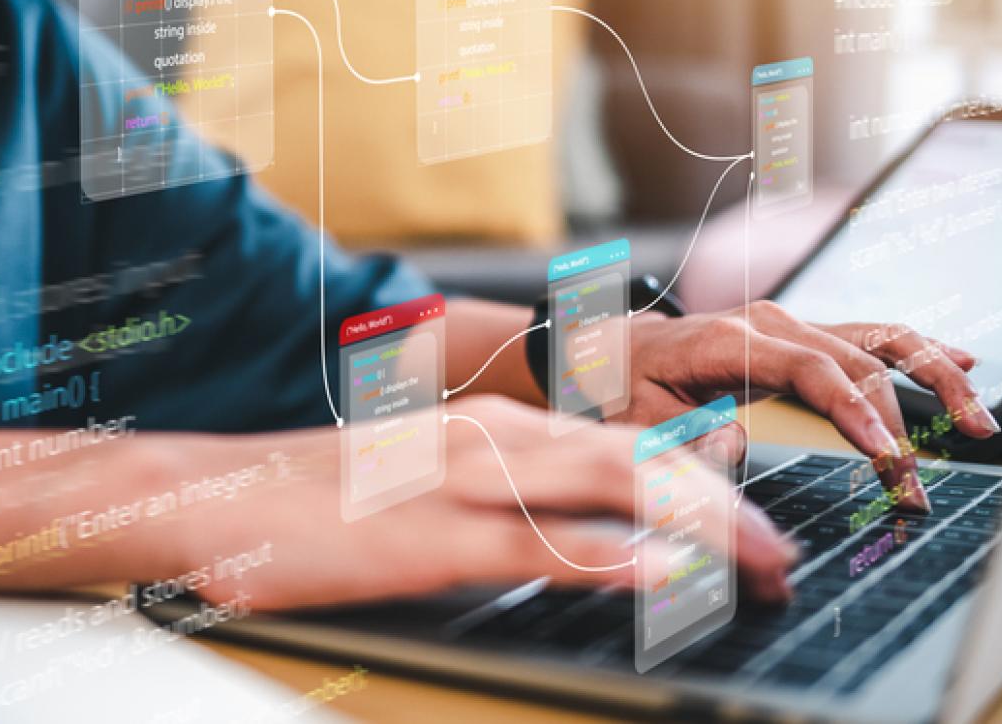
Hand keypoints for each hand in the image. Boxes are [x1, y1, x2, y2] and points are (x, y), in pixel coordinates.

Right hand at [189, 395, 797, 611]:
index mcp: (499, 429)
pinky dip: (607, 556)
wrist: (221, 492)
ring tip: (758, 562)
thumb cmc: (326, 497)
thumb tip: (587, 526)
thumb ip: (509, 493)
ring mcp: (464, 484)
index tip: (756, 522)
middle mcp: (495, 440)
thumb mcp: (431, 480)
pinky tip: (657, 572)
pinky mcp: (430, 539)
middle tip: (780, 556)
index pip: (629, 446)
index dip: (707, 482)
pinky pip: (534, 544)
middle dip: (725, 508)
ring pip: (607, 487)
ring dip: (695, 526)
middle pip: (639, 461)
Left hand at [624, 301, 999, 511]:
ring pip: (881, 338)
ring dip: (935, 376)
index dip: (857, 411)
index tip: (888, 456)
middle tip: (920, 486)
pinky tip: (964, 365)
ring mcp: (794, 325)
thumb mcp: (641, 419)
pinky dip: (920, 351)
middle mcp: (774, 324)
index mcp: (735, 340)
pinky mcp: (806, 336)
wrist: (616, 347)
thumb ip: (685, 435)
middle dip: (902, 421)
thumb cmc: (628, 384)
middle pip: (859, 360)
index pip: (815, 371)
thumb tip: (736, 449)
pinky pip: (873, 336)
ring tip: (979, 420)